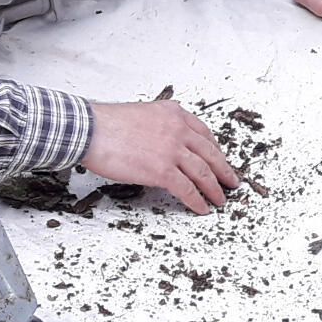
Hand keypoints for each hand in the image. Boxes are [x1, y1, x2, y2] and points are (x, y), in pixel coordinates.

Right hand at [81, 99, 239, 213]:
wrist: (90, 130)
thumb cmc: (107, 124)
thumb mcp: (143, 113)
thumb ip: (160, 125)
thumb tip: (165, 142)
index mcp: (174, 113)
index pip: (204, 133)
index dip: (216, 150)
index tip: (220, 159)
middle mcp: (178, 129)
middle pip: (211, 153)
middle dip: (224, 170)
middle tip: (231, 181)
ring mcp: (172, 150)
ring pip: (204, 172)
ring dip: (215, 189)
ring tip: (220, 199)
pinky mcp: (163, 170)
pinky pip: (187, 189)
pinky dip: (197, 200)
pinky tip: (201, 207)